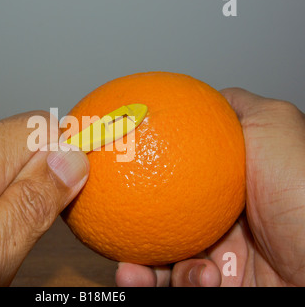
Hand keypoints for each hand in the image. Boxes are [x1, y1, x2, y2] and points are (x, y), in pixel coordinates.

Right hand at [116, 88, 304, 286]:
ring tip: (128, 270)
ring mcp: (219, 260)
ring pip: (161, 260)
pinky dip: (161, 286)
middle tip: (106, 225)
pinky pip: (176, 288)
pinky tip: (158, 278)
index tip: (115, 172)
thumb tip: (199, 94)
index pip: (172, 179)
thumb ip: (236, 108)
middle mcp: (220, 223)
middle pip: (160, 220)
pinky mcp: (217, 288)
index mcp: (226, 188)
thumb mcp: (275, 126)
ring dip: (136, 268)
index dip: (141, 175)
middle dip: (130, 225)